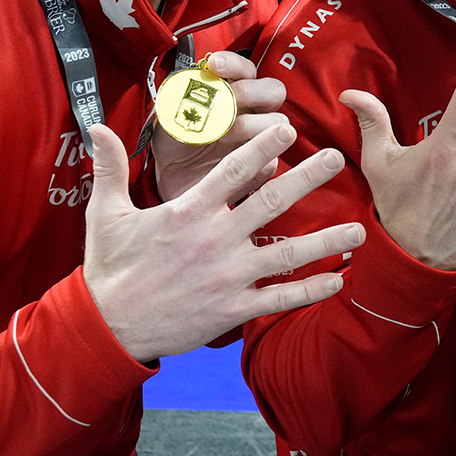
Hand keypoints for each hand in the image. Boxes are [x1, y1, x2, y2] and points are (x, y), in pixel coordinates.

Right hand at [84, 123, 363, 362]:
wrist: (106, 327)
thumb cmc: (108, 268)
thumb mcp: (105, 213)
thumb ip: (109, 168)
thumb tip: (96, 128)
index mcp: (188, 212)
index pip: (233, 170)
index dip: (263, 147)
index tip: (289, 129)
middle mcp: (215, 240)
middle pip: (272, 203)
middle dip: (309, 179)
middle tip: (338, 158)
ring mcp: (228, 277)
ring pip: (288, 254)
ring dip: (327, 241)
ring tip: (359, 229)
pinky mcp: (233, 310)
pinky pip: (280, 299)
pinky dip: (311, 291)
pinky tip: (338, 281)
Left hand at [153, 51, 288, 201]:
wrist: (173, 177)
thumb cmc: (176, 141)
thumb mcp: (169, 116)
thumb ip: (178, 100)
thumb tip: (186, 87)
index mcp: (232, 92)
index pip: (245, 69)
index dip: (234, 64)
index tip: (215, 65)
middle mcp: (252, 110)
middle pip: (273, 90)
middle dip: (250, 90)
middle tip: (230, 98)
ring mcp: (261, 137)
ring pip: (278, 122)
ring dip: (252, 124)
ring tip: (224, 135)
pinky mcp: (264, 165)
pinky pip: (273, 159)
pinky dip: (257, 157)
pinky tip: (234, 160)